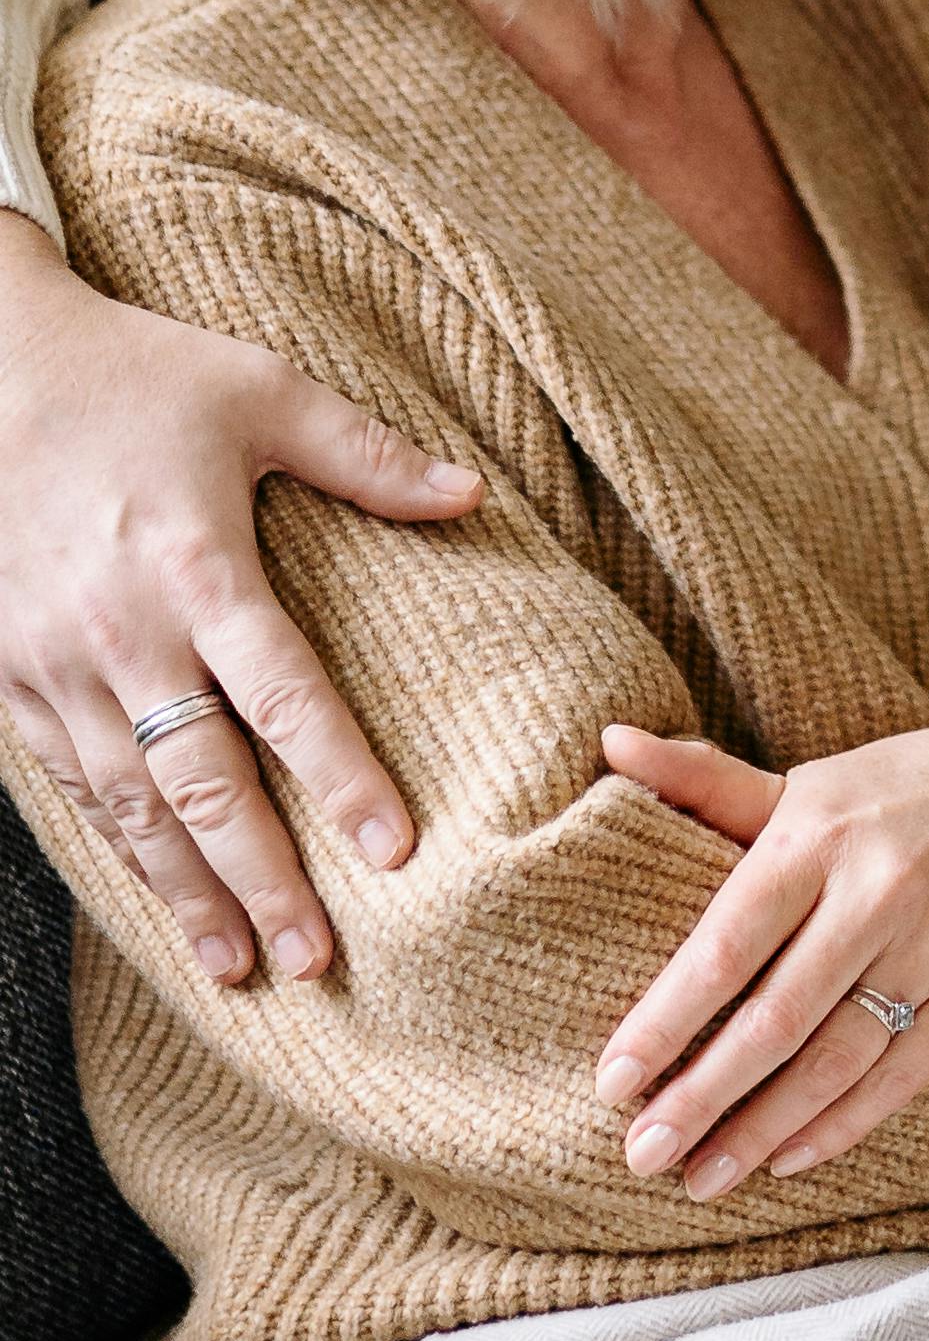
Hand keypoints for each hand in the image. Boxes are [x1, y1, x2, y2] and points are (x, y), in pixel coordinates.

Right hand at [0, 213, 480, 985]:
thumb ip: (366, 454)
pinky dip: (115, 847)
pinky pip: (67, 780)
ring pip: (128, 802)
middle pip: (202, 779)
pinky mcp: (7, 672)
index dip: (339, 777)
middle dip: (260, 878)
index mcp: (199, 567)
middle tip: (316, 960)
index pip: (285, 695)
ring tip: (237, 965)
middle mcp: (125, 631)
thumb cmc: (133, 375)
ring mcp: (55, 661)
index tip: (393, 850)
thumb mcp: (258, 389)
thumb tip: (471, 493)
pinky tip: (155, 894)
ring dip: (184, 890)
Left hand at [594, 692, 928, 1197]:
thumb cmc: (899, 793)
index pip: (727, 945)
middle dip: (703, 1096)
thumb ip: (706, 781)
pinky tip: (788, 1159)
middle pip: (777, 1018)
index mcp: (817, 838)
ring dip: (765, 1128)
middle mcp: (877, 893)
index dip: (668, 1019)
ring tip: (704, 1179)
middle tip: (643, 1156)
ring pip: (838, 1059)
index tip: (613, 1083)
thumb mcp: (808, 782)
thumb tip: (612, 742)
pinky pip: (905, 1074)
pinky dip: (844, 1124)